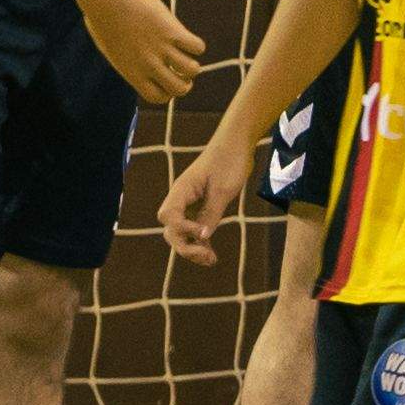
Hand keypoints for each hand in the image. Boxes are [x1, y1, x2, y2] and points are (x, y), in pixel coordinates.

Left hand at [75, 0, 206, 104]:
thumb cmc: (102, 17)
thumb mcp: (110, 48)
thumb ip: (125, 59)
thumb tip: (134, 61)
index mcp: (132, 73)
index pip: (157, 97)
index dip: (167, 92)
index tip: (167, 79)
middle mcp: (148, 65)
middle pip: (178, 89)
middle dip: (185, 83)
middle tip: (183, 71)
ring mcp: (161, 48)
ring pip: (192, 69)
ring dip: (193, 65)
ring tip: (187, 54)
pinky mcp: (171, 30)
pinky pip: (197, 46)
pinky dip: (197, 44)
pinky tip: (186, 36)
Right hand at [154, 145, 240, 269]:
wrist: (236, 143)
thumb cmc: (229, 161)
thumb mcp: (223, 189)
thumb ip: (211, 213)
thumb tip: (203, 237)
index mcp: (181, 190)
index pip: (169, 217)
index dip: (183, 230)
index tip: (204, 234)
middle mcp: (180, 198)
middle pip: (171, 229)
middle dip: (186, 246)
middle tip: (208, 256)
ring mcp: (188, 203)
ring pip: (181, 232)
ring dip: (192, 248)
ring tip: (211, 260)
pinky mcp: (198, 206)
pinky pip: (193, 228)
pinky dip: (200, 241)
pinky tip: (211, 253)